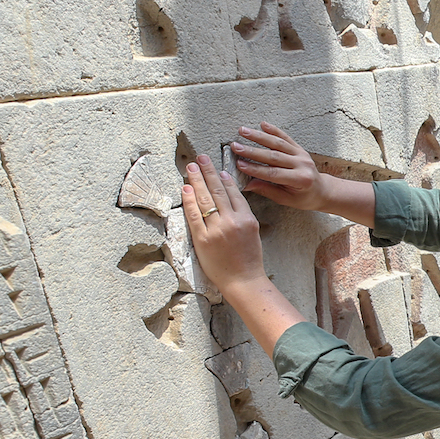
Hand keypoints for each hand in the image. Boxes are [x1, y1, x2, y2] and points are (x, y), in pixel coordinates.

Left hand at [182, 154, 266, 293]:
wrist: (243, 281)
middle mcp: (232, 222)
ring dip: (197, 180)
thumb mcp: (253, 233)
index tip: (217, 168)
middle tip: (201, 158)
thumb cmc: (249, 259)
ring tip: (191, 167)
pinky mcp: (202, 239)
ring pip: (205, 199)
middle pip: (218, 191)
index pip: (233, 193)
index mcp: (247, 219)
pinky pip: (194, 215)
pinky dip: (189, 200)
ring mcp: (217, 230)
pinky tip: (186, 188)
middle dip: (208, 172)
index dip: (224, 179)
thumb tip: (231, 200)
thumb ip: (243, 215)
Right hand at [231, 123, 330, 210]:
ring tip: (243, 131)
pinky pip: (286, 138)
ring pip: (278, 143)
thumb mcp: (286, 199)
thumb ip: (267, 190)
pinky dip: (274, 130)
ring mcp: (302, 154)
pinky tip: (262, 124)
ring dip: (259, 136)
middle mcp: (302, 164)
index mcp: (300, 179)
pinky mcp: (299, 148)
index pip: (273, 173)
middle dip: (252, 151)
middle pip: (273, 156)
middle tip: (235, 146)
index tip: (239, 164)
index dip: (255, 169)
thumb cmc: (303, 198)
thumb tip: (246, 184)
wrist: (322, 190)